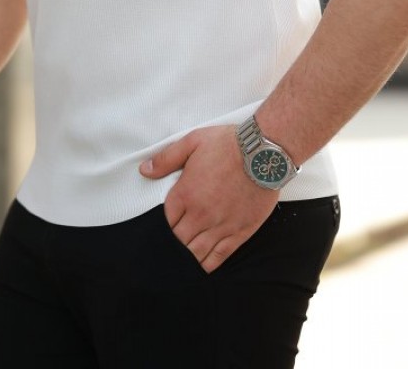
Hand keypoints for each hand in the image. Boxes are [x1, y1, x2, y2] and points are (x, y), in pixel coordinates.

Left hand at [140, 125, 277, 273]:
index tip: (165, 226)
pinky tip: (202, 266)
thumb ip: (166, 158)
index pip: (166, 220)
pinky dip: (208, 264)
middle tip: (172, 246)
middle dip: (174, 243)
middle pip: (178, 240)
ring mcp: (220, 225)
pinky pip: (220, 256)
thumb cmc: (228, 144)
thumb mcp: (192, 142)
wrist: (263, 153)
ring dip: (188, 257)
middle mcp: (200, 214)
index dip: (164, 225)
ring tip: (183, 260)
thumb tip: (144, 169)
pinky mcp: (239, 232)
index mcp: (185, 193)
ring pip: (196, 252)